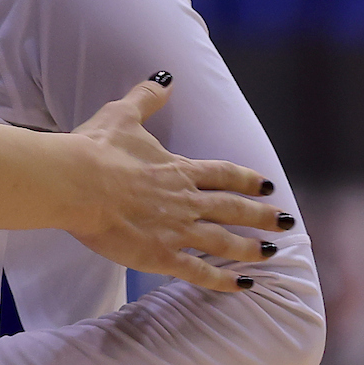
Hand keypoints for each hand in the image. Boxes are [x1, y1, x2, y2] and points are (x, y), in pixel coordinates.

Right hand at [63, 76, 288, 291]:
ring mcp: (177, 230)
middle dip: (263, 216)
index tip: (269, 185)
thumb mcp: (122, 115)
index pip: (224, 175)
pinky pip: (199, 272)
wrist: (76, 182)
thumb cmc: (96, 150)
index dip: (248, 180)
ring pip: (224, 242)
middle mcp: (186, 200)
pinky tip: (243, 287)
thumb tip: (166, 77)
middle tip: (287, 222)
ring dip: (250, 248)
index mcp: (179, 170)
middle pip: (234, 209)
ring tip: (271, 254)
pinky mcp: (161, 255)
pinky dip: (223, 282)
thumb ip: (147, 98)